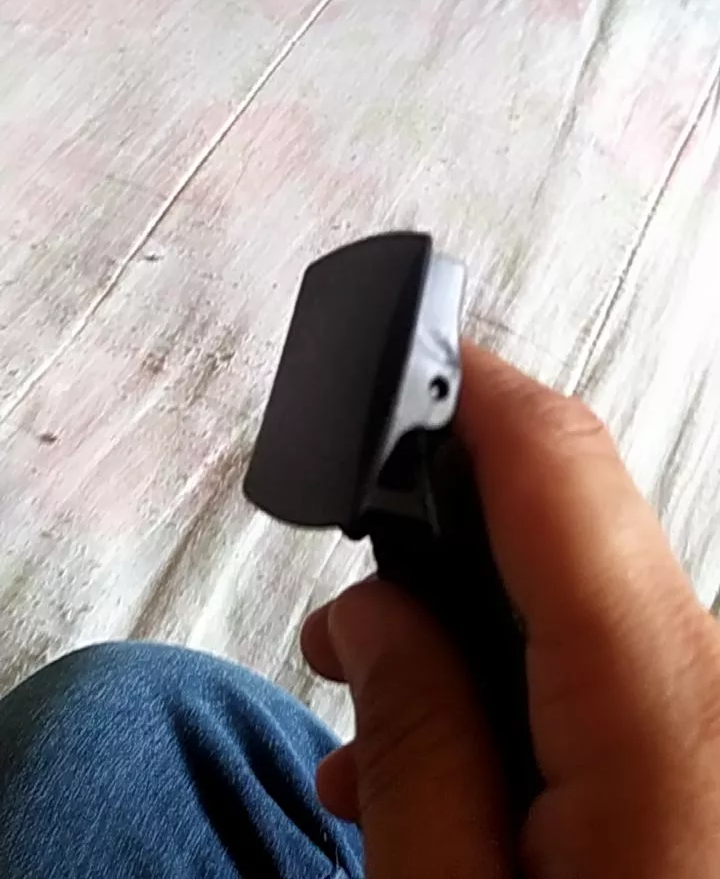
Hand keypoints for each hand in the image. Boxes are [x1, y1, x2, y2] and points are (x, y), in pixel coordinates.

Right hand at [301, 344, 719, 877]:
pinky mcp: (711, 748)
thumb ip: (414, 748)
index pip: (559, 462)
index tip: (392, 353)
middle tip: (346, 626)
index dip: (464, 386)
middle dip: (435, 549)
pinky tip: (456, 773)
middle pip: (565, 527)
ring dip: (467, 636)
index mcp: (663, 710)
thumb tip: (377, 619)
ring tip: (375, 738)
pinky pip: (609, 667)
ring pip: (579, 602)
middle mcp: (716, 683)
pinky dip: (523, 688)